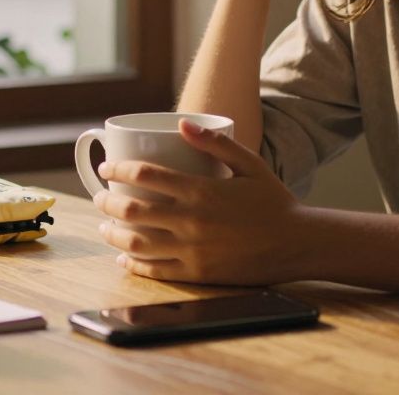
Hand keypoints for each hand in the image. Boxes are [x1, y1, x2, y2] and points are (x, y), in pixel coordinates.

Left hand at [94, 120, 307, 284]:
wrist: (298, 244)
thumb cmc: (274, 202)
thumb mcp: (250, 164)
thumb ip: (216, 143)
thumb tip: (182, 124)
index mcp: (201, 190)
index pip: (145, 175)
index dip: (118, 169)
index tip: (106, 168)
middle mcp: (192, 220)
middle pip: (132, 209)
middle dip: (107, 202)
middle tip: (100, 198)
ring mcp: (192, 250)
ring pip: (136, 243)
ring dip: (112, 234)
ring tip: (105, 227)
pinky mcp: (197, 274)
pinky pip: (155, 270)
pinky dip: (132, 265)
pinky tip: (123, 259)